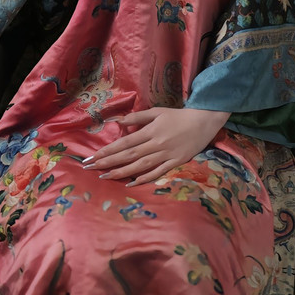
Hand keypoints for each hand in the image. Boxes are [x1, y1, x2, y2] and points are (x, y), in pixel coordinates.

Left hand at [82, 107, 231, 186]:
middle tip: (91, 168)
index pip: (125, 143)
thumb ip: (137, 117)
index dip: (108, 150)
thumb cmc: (178, 116)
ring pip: (140, 165)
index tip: (93, 156)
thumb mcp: (157, 112)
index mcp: (150, 131)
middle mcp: (156, 144)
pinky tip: (131, 183)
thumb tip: (118, 122)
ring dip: (121, 172)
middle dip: (108, 162)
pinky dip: (144, 178)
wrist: (203, 122)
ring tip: (105, 177)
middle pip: (129, 155)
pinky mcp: (175, 162)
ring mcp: (165, 155)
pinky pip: (157, 172)